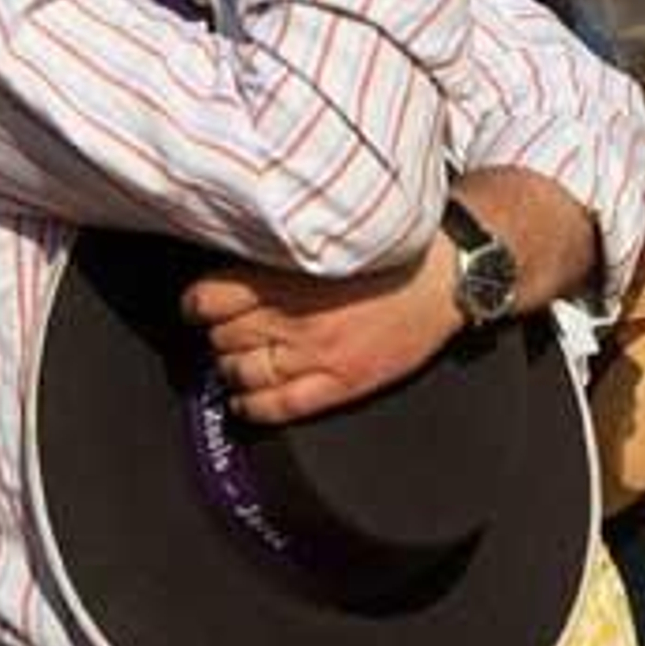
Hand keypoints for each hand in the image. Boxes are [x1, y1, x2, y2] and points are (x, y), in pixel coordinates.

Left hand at [180, 238, 461, 425]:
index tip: (197, 305)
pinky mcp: (340, 383)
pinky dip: (250, 406)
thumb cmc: (392, 251)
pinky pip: (277, 405)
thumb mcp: (330, 238)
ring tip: (235, 362)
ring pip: (242, 372)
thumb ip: (282, 253)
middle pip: (223, 336)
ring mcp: (317, 354)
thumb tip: (236, 267)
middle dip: (218, 334)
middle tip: (224, 332)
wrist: (447, 276)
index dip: (197, 303)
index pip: (213, 296)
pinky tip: (244, 401)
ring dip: (229, 368)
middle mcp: (297, 316)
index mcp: (291, 274)